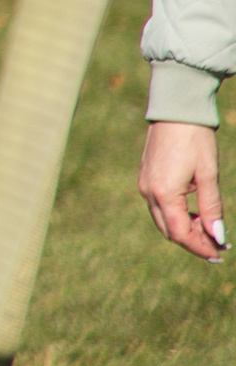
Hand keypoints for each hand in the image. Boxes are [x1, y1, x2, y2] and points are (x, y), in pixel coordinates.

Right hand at [139, 120, 226, 261]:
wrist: (175, 111)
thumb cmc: (195, 140)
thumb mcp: (208, 175)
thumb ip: (211, 208)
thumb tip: (218, 236)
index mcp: (164, 193)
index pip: (180, 233)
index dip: (200, 247)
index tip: (221, 254)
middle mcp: (149, 192)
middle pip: (169, 231)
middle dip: (193, 242)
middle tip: (219, 245)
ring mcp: (145, 185)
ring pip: (163, 220)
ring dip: (185, 229)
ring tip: (209, 229)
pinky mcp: (146, 178)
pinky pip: (159, 207)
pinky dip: (177, 216)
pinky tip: (194, 213)